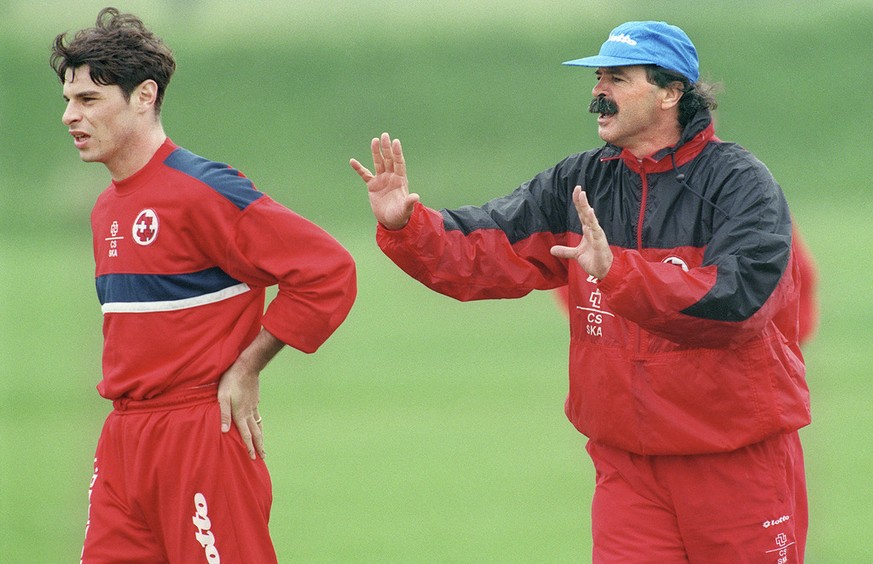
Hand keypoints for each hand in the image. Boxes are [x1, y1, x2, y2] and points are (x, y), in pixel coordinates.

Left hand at [217, 329, 282, 459]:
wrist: (246, 367)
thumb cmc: (230, 381)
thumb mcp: (222, 397)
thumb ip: (223, 414)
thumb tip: (223, 431)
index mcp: (240, 414)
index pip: (246, 435)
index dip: (249, 447)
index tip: (253, 458)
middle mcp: (249, 413)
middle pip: (256, 433)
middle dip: (259, 446)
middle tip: (263, 457)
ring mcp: (254, 407)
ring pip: (259, 425)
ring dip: (262, 437)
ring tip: (264, 446)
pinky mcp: (255, 401)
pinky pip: (258, 417)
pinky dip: (260, 425)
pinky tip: (260, 425)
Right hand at [350, 132, 419, 229]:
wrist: (390, 221)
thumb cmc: (400, 215)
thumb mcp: (405, 209)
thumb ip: (409, 202)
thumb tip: (416, 197)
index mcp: (400, 180)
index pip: (399, 163)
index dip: (397, 153)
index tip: (396, 142)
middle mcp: (391, 177)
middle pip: (389, 159)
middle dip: (386, 148)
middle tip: (384, 135)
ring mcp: (381, 180)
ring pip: (378, 163)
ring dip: (376, 152)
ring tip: (374, 140)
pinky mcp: (373, 185)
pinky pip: (365, 174)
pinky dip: (359, 168)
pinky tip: (352, 161)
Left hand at [550, 186, 612, 279]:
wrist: (604, 272)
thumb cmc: (594, 261)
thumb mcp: (576, 254)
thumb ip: (565, 251)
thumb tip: (552, 250)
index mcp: (588, 230)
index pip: (582, 214)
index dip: (578, 203)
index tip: (576, 191)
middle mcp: (593, 230)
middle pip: (586, 212)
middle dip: (582, 200)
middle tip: (578, 187)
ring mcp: (597, 235)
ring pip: (590, 218)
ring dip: (586, 206)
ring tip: (582, 195)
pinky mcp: (600, 242)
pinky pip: (596, 229)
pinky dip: (593, 221)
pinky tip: (590, 212)